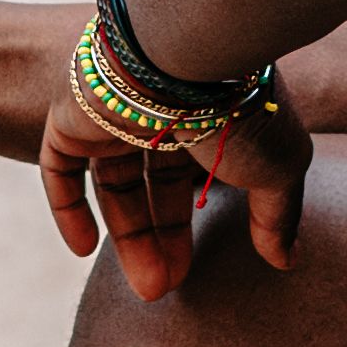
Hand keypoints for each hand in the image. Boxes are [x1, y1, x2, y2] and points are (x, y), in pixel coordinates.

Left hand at [34, 59, 310, 302]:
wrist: (187, 58)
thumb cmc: (244, 111)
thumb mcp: (278, 168)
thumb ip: (278, 215)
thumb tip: (286, 259)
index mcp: (202, 113)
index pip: (188, 175)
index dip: (186, 224)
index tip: (196, 269)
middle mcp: (155, 110)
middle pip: (150, 186)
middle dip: (159, 240)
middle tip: (165, 288)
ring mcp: (112, 110)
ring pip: (113, 183)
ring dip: (127, 237)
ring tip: (148, 287)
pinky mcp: (73, 113)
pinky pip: (59, 167)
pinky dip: (68, 208)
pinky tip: (83, 249)